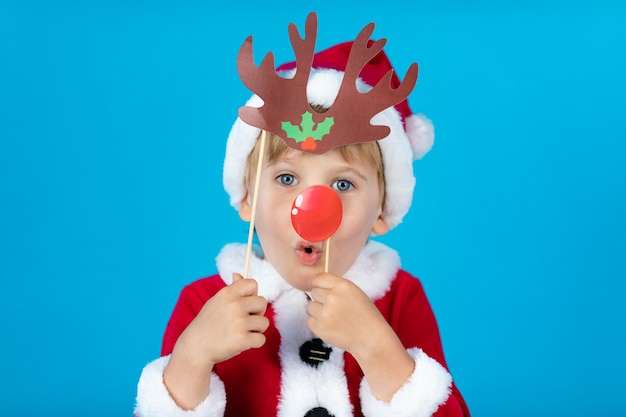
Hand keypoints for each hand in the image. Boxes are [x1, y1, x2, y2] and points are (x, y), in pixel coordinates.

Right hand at [178, 273, 269, 366]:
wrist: (195, 347)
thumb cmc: (208, 323)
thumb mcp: (216, 302)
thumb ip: (232, 289)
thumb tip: (238, 274)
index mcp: (227, 293)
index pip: (252, 283)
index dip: (252, 294)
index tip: (245, 304)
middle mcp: (234, 305)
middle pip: (263, 302)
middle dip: (257, 312)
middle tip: (244, 320)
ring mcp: (239, 322)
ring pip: (264, 322)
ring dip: (256, 329)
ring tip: (241, 332)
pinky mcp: (242, 339)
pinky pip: (261, 339)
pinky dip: (254, 343)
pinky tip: (242, 343)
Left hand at [306, 272, 414, 401]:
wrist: (370, 338)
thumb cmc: (364, 314)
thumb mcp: (354, 292)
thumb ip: (336, 286)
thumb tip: (315, 284)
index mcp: (343, 286)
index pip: (319, 278)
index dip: (320, 284)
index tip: (322, 289)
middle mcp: (332, 298)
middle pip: (314, 292)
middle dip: (321, 299)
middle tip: (334, 307)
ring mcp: (325, 314)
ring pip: (310, 306)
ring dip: (318, 311)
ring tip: (333, 318)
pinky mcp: (320, 328)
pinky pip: (310, 321)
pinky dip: (317, 324)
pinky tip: (330, 326)